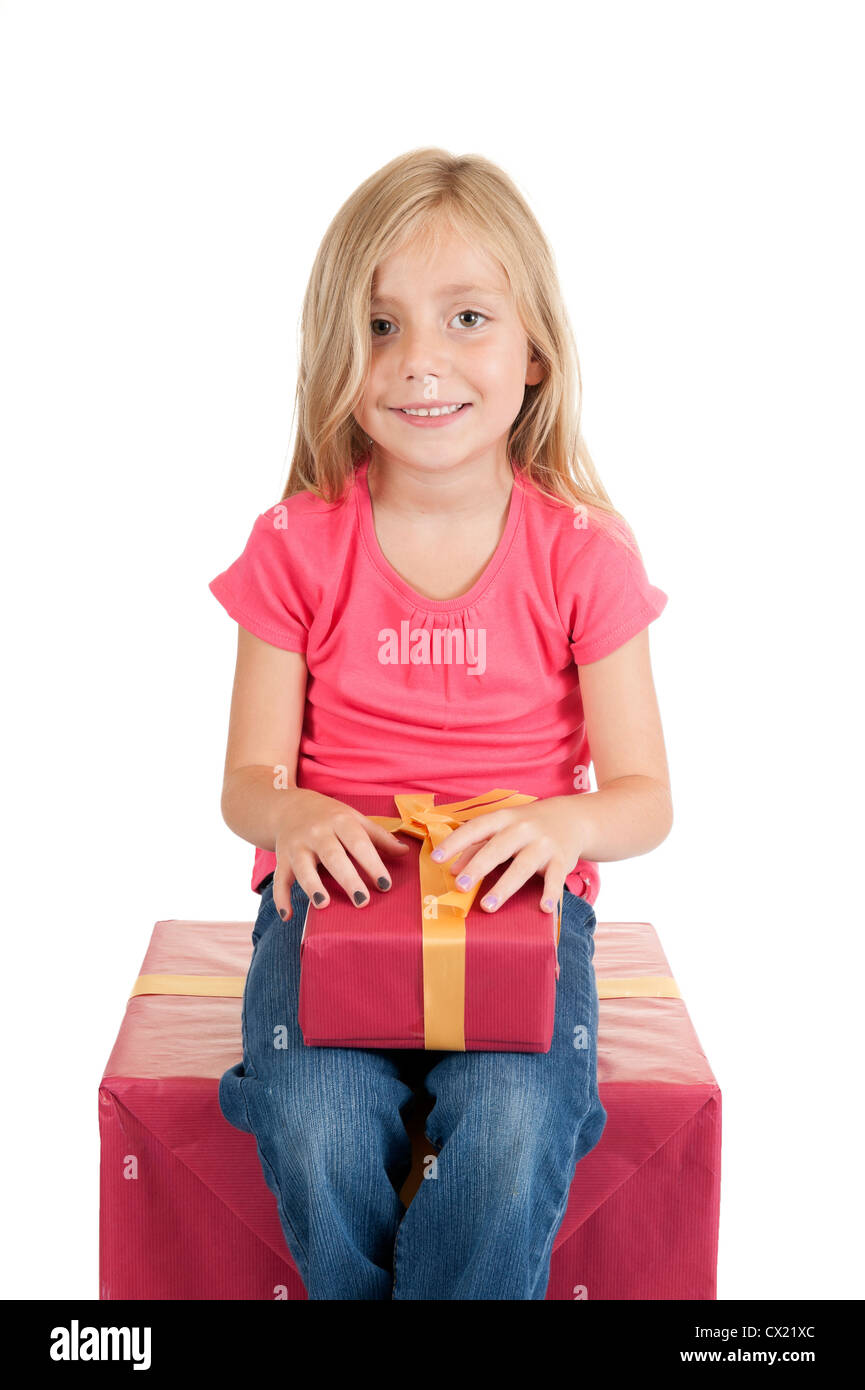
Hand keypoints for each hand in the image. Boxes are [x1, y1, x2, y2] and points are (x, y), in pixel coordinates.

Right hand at [272, 789, 410, 919]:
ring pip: (303, 868)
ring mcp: (297, 846)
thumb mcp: (355, 820)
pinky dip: (281, 898)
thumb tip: (405, 852)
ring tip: (324, 905)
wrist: (290, 807)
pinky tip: (288, 915)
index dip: (372, 863)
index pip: (358, 843)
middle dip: (347, 878)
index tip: (385, 884)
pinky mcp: (282, 860)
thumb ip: (379, 837)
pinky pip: (279, 880)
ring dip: (312, 886)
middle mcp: (317, 833)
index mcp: (340, 821)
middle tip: (362, 900)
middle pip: (333, 856)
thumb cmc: (330, 817)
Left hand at [429, 796, 582, 915]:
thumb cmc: (526, 825)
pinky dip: (551, 893)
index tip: (435, 859)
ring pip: (522, 866)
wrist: (571, 817)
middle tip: (460, 887)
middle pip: (497, 848)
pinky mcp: (561, 859)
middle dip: (478, 867)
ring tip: (487, 906)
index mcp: (503, 818)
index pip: (475, 828)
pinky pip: (556, 878)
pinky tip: (544, 908)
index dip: (455, 843)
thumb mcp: (502, 828)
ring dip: (504, 887)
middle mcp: (523, 828)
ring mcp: (543, 844)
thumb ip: (476, 846)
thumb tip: (453, 869)